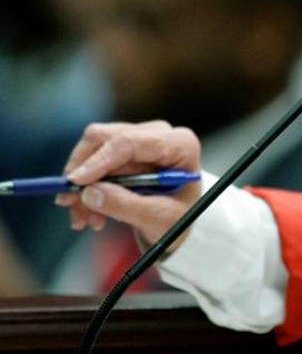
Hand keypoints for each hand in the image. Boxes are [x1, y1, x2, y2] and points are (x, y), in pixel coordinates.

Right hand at [55, 121, 202, 245]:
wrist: (179, 219)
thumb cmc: (179, 216)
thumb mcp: (159, 219)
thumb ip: (127, 206)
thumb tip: (90, 193)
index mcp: (180, 145)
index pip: (131, 141)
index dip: (99, 160)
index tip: (75, 183)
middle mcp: (159, 134)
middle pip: (106, 138)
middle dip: (83, 173)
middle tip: (70, 204)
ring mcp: (140, 137)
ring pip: (93, 148)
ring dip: (81, 185)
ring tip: (83, 219)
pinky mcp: (123, 149)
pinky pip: (91, 160)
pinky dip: (85, 188)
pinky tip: (89, 214)